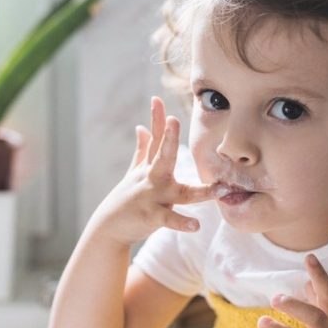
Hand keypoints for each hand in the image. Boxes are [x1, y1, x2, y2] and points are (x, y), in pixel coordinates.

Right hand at [88, 96, 216, 245]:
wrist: (109, 229)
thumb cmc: (126, 198)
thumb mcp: (134, 172)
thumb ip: (143, 149)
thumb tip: (141, 127)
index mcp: (149, 167)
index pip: (156, 139)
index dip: (157, 119)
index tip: (157, 99)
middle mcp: (152, 179)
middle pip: (163, 156)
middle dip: (169, 138)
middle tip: (174, 120)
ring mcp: (153, 198)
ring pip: (180, 193)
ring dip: (200, 192)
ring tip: (219, 189)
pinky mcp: (153, 217)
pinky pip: (171, 220)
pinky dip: (183, 223)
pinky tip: (196, 225)